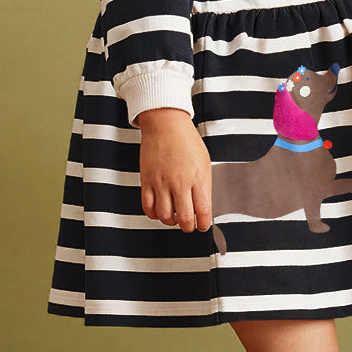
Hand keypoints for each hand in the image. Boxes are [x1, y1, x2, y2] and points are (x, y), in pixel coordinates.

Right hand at [137, 108, 211, 233]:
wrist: (166, 124)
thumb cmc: (186, 140)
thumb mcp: (204, 162)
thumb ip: (204, 186)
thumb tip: (202, 206)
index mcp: (197, 178)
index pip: (202, 211)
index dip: (203, 224)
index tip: (202, 226)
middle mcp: (179, 182)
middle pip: (183, 218)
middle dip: (188, 227)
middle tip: (189, 225)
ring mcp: (161, 182)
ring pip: (164, 216)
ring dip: (170, 221)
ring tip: (174, 217)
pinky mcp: (147, 181)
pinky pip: (148, 207)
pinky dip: (154, 214)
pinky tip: (159, 211)